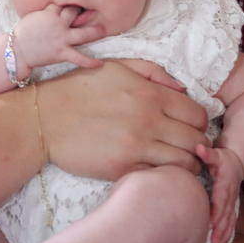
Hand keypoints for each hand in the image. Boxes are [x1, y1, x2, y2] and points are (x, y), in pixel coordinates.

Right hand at [13, 4, 104, 74]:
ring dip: (95, 31)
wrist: (17, 50)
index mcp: (50, 13)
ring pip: (84, 33)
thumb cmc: (23, 33)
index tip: (78, 4)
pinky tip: (100, 63)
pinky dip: (90, 61)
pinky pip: (79, 58)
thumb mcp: (34, 16)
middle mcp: (58, 24)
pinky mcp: (62, 53)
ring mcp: (62, 39)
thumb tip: (56, 9)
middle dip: (83, 11)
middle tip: (94, 11)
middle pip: (75, 13)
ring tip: (103, 30)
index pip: (64, 4)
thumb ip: (47, 12)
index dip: (70, 4)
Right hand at [38, 62, 207, 179]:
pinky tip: (155, 168)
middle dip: (198, 145)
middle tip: (186, 146)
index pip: (198, 114)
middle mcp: (149, 120)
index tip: (189, 126)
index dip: (199, 122)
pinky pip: (158, 176)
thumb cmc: (80, 88)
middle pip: (197, 141)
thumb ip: (154, 73)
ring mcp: (136, 147)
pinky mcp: (122, 168)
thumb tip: (182, 89)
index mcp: (151, 94)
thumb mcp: (118, 66)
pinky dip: (163, 175)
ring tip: (174, 160)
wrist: (45, 117)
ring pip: (184, 163)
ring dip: (185, 163)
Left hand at [196, 144, 243, 242]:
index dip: (217, 208)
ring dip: (224, 232)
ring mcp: (232, 201)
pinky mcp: (231, 206)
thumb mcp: (216, 153)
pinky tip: (220, 242)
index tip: (211, 220)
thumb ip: (208, 153)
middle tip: (214, 239)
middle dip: (221, 226)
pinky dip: (227, 232)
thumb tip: (198, 148)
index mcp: (225, 182)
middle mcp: (230, 194)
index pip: (221, 197)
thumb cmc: (223, 158)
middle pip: (226, 212)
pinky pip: (230, 221)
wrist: (237, 163)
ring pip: (229, 219)